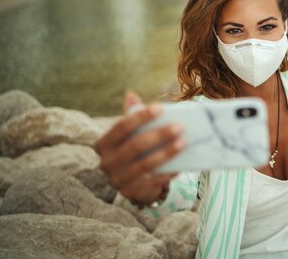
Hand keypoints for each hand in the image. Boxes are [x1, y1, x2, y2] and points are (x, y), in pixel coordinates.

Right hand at [94, 91, 185, 206]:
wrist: (134, 183)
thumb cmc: (134, 151)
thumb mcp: (130, 134)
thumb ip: (131, 116)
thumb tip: (130, 95)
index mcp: (103, 144)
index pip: (122, 127)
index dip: (141, 117)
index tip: (161, 108)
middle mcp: (106, 163)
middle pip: (135, 146)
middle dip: (159, 135)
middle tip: (180, 127)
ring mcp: (117, 180)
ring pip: (145, 164)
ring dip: (167, 153)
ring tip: (184, 142)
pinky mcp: (130, 193)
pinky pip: (152, 181)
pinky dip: (167, 172)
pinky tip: (180, 163)